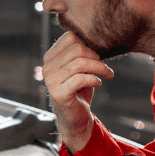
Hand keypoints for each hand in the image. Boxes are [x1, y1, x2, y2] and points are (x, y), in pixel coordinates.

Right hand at [43, 32, 113, 153]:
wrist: (76, 119)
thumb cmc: (80, 91)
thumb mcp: (80, 68)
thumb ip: (82, 53)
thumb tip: (97, 36)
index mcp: (50, 58)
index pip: (70, 38)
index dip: (88, 44)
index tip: (97, 57)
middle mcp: (47, 68)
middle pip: (77, 49)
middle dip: (96, 57)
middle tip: (104, 68)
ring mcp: (51, 81)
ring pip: (80, 63)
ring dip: (99, 68)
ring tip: (108, 74)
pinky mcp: (59, 94)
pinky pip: (80, 79)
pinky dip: (94, 79)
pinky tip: (99, 83)